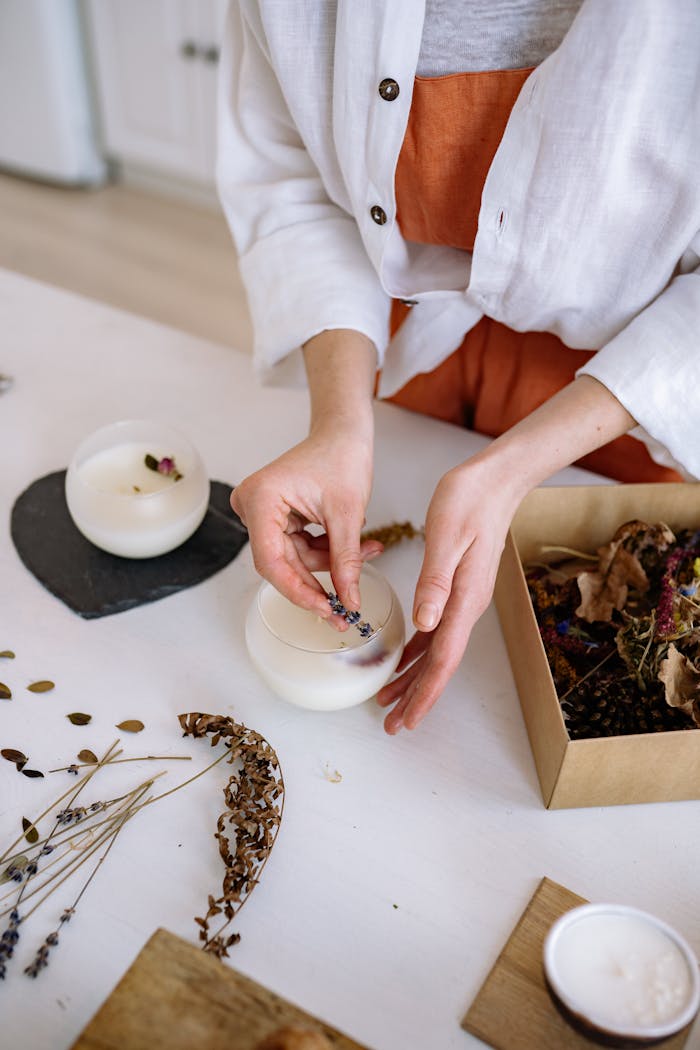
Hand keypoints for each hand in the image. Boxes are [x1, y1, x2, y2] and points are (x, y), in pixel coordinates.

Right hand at [231, 422, 381, 623]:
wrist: (344, 433)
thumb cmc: (342, 456)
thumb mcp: (348, 514)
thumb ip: (346, 560)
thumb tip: (348, 600)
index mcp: (260, 498)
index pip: (270, 560)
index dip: (297, 590)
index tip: (324, 609)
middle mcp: (253, 505)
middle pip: (280, 563)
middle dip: (317, 583)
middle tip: (344, 609)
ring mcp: (263, 512)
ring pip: (294, 559)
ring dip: (330, 564)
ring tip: (367, 555)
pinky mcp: (277, 517)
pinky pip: (299, 548)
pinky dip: (327, 552)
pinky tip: (357, 547)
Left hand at [377, 453, 519, 732]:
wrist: (495, 480)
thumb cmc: (469, 502)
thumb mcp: (446, 538)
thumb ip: (435, 582)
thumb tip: (423, 624)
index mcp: (462, 599)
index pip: (442, 659)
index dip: (423, 693)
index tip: (406, 720)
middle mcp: (466, 606)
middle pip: (440, 664)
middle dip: (417, 696)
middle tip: (393, 725)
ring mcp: (463, 599)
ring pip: (437, 651)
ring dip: (414, 677)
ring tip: (390, 700)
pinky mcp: (457, 588)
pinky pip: (436, 630)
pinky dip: (417, 649)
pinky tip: (404, 657)